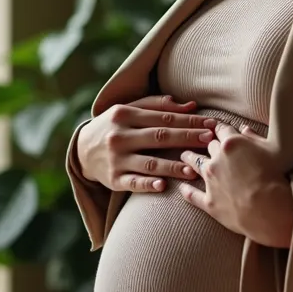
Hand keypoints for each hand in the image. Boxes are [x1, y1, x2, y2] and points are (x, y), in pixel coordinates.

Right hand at [76, 95, 217, 192]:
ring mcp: (116, 159)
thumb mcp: (129, 110)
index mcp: (125, 115)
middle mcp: (120, 136)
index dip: (189, 120)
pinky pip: (133, 183)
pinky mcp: (113, 179)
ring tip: (193, 169)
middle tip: (209, 141)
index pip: (164, 118)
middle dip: (187, 138)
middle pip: (160, 137)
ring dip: (173, 166)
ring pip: (149, 162)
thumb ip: (158, 105)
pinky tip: (163, 186)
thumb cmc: (114, 126)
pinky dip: (148, 184)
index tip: (211, 124)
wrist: (81, 150)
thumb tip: (191, 105)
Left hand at [179, 123, 292, 247]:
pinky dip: (186, 191)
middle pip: (210, 146)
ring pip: (195, 164)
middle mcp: (217, 159)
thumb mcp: (272, 150)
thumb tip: (245, 130)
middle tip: (206, 142)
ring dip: (190, 159)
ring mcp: (211, 181)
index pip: (223, 129)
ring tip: (184, 156)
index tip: (219, 127)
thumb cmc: (276, 177)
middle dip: (208, 143)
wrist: (270, 209)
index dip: (221, 128)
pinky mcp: (210, 201)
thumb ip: (256, 138)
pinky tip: (182, 188)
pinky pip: (192, 195)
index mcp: (232, 143)